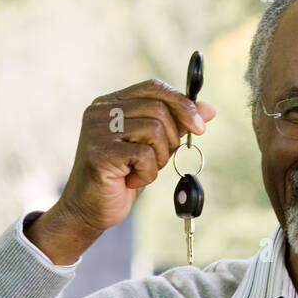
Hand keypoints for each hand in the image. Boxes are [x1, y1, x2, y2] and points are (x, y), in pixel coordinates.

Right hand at [25, 78, 215, 263]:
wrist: (89, 210)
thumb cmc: (121, 179)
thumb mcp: (153, 148)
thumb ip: (176, 126)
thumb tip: (208, 109)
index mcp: (111, 103)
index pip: (154, 87)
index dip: (182, 103)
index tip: (200, 127)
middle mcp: (101, 111)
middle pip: (158, 108)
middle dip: (172, 138)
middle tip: (161, 160)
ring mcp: (97, 130)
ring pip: (154, 129)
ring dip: (159, 157)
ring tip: (143, 171)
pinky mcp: (100, 153)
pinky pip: (144, 155)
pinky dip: (148, 173)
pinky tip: (132, 181)